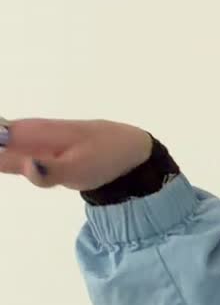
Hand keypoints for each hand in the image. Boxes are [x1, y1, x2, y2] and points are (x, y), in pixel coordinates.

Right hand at [0, 118, 152, 191]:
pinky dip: (0, 158)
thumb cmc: (103, 156)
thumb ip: (51, 171)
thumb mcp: (82, 169)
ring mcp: (26, 146)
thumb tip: (26, 166)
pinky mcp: (31, 158)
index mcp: (33, 133)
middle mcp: (24, 136)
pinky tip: (8, 161)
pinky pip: (3, 157)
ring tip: (24, 161)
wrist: (123, 151)